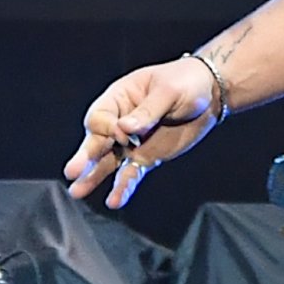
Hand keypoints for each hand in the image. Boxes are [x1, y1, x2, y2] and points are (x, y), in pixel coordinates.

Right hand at [63, 56, 219, 207]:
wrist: (211, 95)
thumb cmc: (186, 82)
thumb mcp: (168, 92)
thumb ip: (147, 111)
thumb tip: (124, 129)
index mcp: (119, 97)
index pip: (100, 117)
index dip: (108, 129)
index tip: (125, 134)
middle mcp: (119, 121)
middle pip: (96, 140)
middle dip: (86, 156)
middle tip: (72, 171)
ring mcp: (132, 142)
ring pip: (107, 161)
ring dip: (93, 176)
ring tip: (77, 192)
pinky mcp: (146, 157)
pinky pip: (131, 174)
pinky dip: (123, 187)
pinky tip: (114, 201)